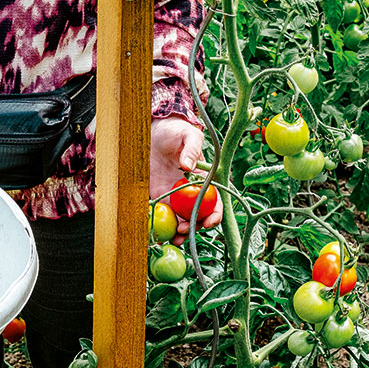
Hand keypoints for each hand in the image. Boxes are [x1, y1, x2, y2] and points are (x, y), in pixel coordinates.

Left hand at [149, 116, 222, 244]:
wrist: (153, 129)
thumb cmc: (175, 130)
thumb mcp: (187, 134)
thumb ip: (192, 148)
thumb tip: (189, 166)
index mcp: (204, 179)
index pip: (215, 201)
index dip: (215, 214)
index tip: (208, 222)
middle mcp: (191, 191)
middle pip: (198, 215)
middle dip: (194, 228)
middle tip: (184, 231)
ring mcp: (175, 194)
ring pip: (181, 219)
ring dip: (180, 231)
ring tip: (174, 238)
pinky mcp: (159, 194)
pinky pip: (162, 212)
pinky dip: (162, 223)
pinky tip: (158, 230)